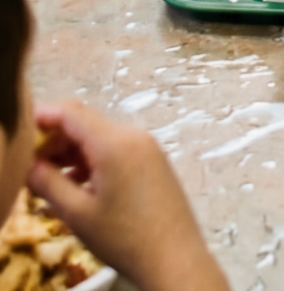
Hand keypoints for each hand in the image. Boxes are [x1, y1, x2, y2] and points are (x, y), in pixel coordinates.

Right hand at [29, 100, 228, 290]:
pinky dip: (93, 162)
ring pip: (101, 139)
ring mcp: (147, 148)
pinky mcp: (153, 162)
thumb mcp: (78, 214)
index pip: (72, 112)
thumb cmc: (125, 237)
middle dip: (56, 140)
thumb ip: (49, 184)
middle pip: (87, 124)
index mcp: (114, 142)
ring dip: (73, 153)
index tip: (23, 129)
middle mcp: (133, 136)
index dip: (44, 116)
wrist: (174, 257)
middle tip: (31, 166)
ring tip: (48, 180)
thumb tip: (30, 166)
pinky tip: (78, 186)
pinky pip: (116, 151)